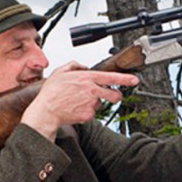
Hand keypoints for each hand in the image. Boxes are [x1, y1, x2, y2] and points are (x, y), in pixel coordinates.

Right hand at [20, 63, 139, 140]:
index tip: (135, 80)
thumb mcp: (60, 72)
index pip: (111, 77)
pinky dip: (86, 111)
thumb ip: (74, 65)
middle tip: (111, 95)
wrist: (46, 111)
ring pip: (100, 103)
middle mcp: (91, 91)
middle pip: (114, 95)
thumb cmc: (51, 93)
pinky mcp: (88, 116)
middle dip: (115, 96)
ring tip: (78, 101)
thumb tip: (83, 66)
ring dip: (94, 102)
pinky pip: (92, 112)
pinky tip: (75, 108)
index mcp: (86, 78)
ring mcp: (91, 104)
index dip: (126, 79)